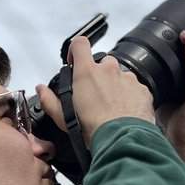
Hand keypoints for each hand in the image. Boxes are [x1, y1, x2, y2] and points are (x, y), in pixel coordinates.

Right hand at [37, 35, 154, 146]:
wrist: (122, 140)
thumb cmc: (94, 129)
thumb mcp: (63, 117)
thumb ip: (49, 100)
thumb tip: (41, 90)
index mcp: (87, 72)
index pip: (80, 44)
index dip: (76, 50)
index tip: (75, 62)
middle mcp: (109, 70)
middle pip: (103, 63)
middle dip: (99, 76)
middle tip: (95, 96)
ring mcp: (128, 78)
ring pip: (120, 76)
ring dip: (115, 87)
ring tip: (111, 108)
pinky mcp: (142, 89)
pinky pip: (135, 88)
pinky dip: (130, 97)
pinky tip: (124, 112)